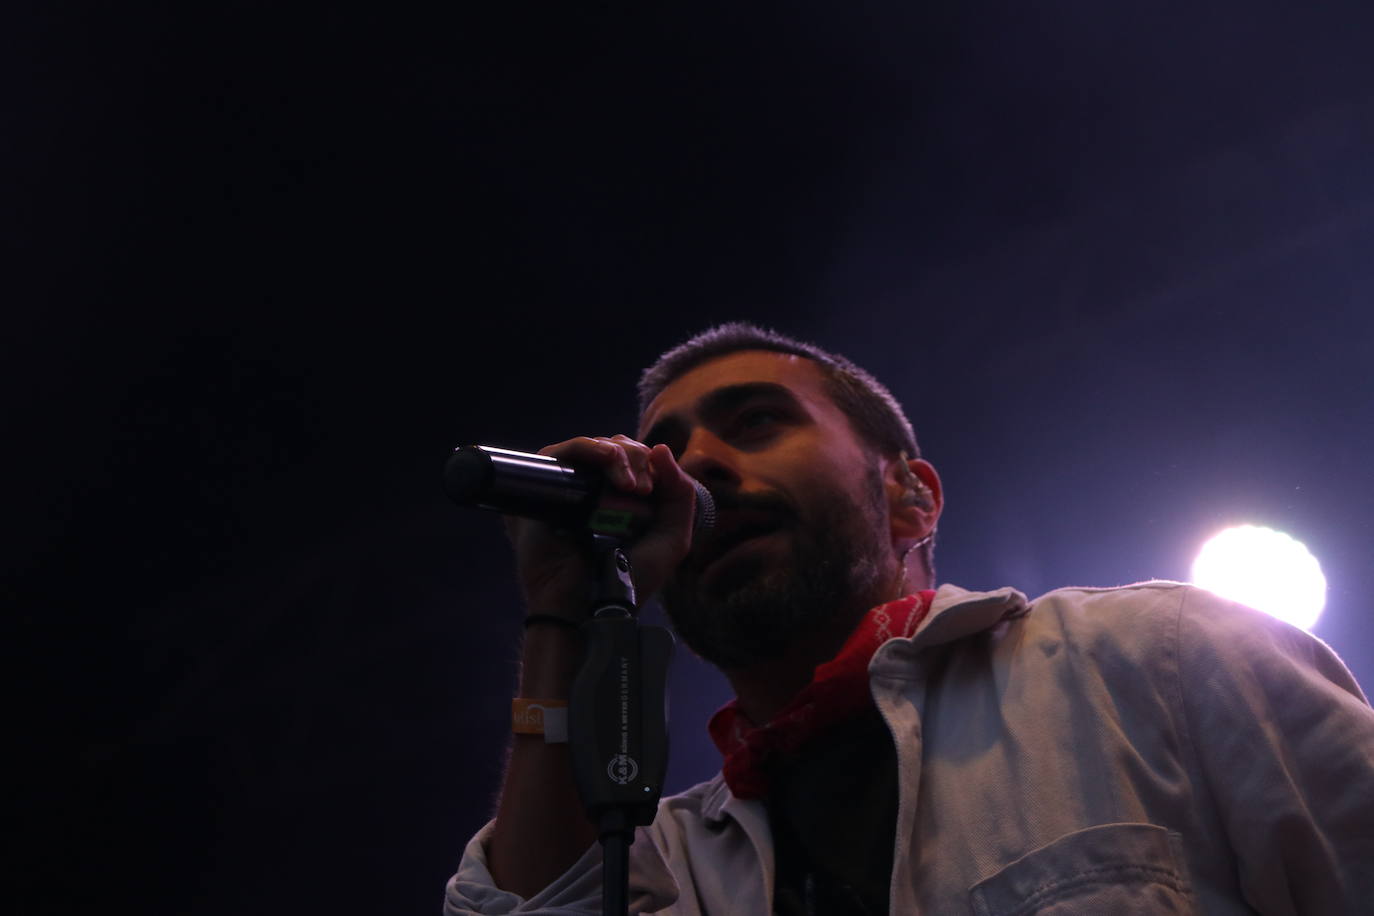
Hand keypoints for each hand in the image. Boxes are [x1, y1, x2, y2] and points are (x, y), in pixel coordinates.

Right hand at [504, 435, 698, 619]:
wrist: (589, 605)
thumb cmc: (629, 579)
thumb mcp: (671, 539)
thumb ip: (680, 495)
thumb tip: (661, 449)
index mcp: (623, 499)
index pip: (637, 460)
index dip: (650, 464)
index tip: (652, 490)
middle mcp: (593, 490)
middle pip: (617, 447)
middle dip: (637, 459)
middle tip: (641, 490)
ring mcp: (568, 488)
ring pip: (593, 447)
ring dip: (617, 455)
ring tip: (628, 484)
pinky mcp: (543, 488)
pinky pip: (561, 452)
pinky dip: (587, 448)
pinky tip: (606, 460)